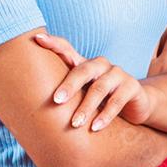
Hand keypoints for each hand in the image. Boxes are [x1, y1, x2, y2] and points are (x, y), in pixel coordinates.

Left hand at [33, 33, 154, 130]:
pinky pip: (117, 101)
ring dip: (86, 107)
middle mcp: (101, 65)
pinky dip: (105, 116)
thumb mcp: (83, 93)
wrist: (137, 104)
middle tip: (56, 101)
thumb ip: (64, 92)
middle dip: (69, 85)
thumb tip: (29, 100)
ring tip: (75, 124)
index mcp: (85, 64)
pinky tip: (95, 127)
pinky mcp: (131, 87)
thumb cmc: (101, 99)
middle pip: (83, 70)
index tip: (36, 39)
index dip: (53, 43)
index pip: (67, 49)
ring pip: (100, 88)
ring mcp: (118, 74)